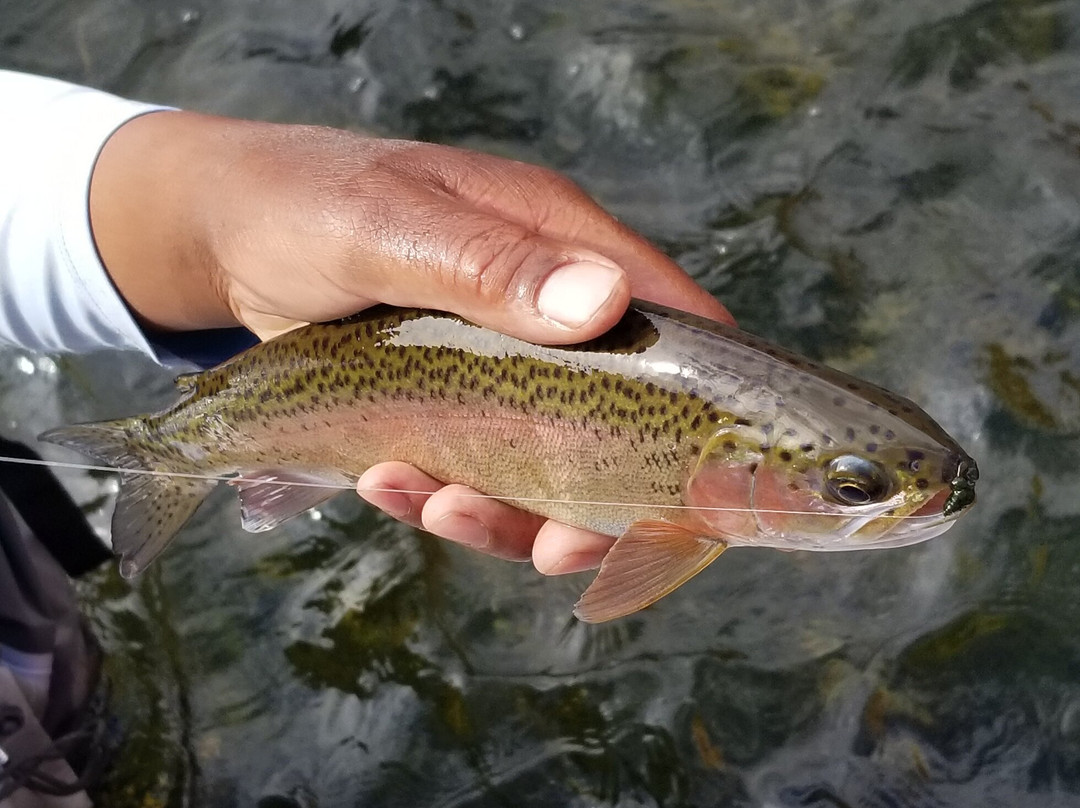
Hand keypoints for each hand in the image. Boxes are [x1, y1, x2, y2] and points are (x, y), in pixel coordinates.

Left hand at [90, 110, 732, 574]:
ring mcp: (500, 367)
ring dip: (508, 511)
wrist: (223, 239)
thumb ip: (489, 263)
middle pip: (619, 419)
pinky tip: (389, 485)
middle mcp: (546, 312)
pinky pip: (474, 472)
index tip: (695, 487)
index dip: (699, 401)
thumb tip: (604, 304)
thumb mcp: (389, 227)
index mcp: (559, 243)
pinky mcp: (452, 408)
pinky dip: (441, 496)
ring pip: (547, 464)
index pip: (672, 320)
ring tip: (437, 506)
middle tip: (555, 549)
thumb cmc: (307, 204)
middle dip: (597, 498)